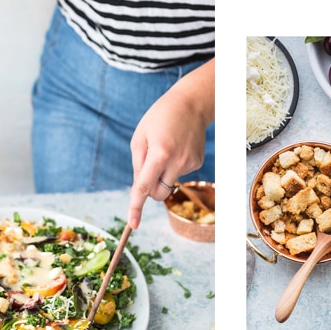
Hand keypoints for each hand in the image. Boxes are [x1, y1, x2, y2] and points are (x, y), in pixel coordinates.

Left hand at [126, 71, 211, 228]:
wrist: (191, 104)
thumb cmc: (159, 118)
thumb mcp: (139, 137)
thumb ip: (138, 165)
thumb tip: (141, 190)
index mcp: (159, 153)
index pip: (145, 187)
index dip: (136, 207)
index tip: (133, 225)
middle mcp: (177, 161)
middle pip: (159, 193)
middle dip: (150, 191)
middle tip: (147, 171)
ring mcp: (190, 163)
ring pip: (169, 183)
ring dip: (162, 173)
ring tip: (165, 147)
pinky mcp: (198, 163)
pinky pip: (179, 173)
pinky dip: (174, 166)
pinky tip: (177, 147)